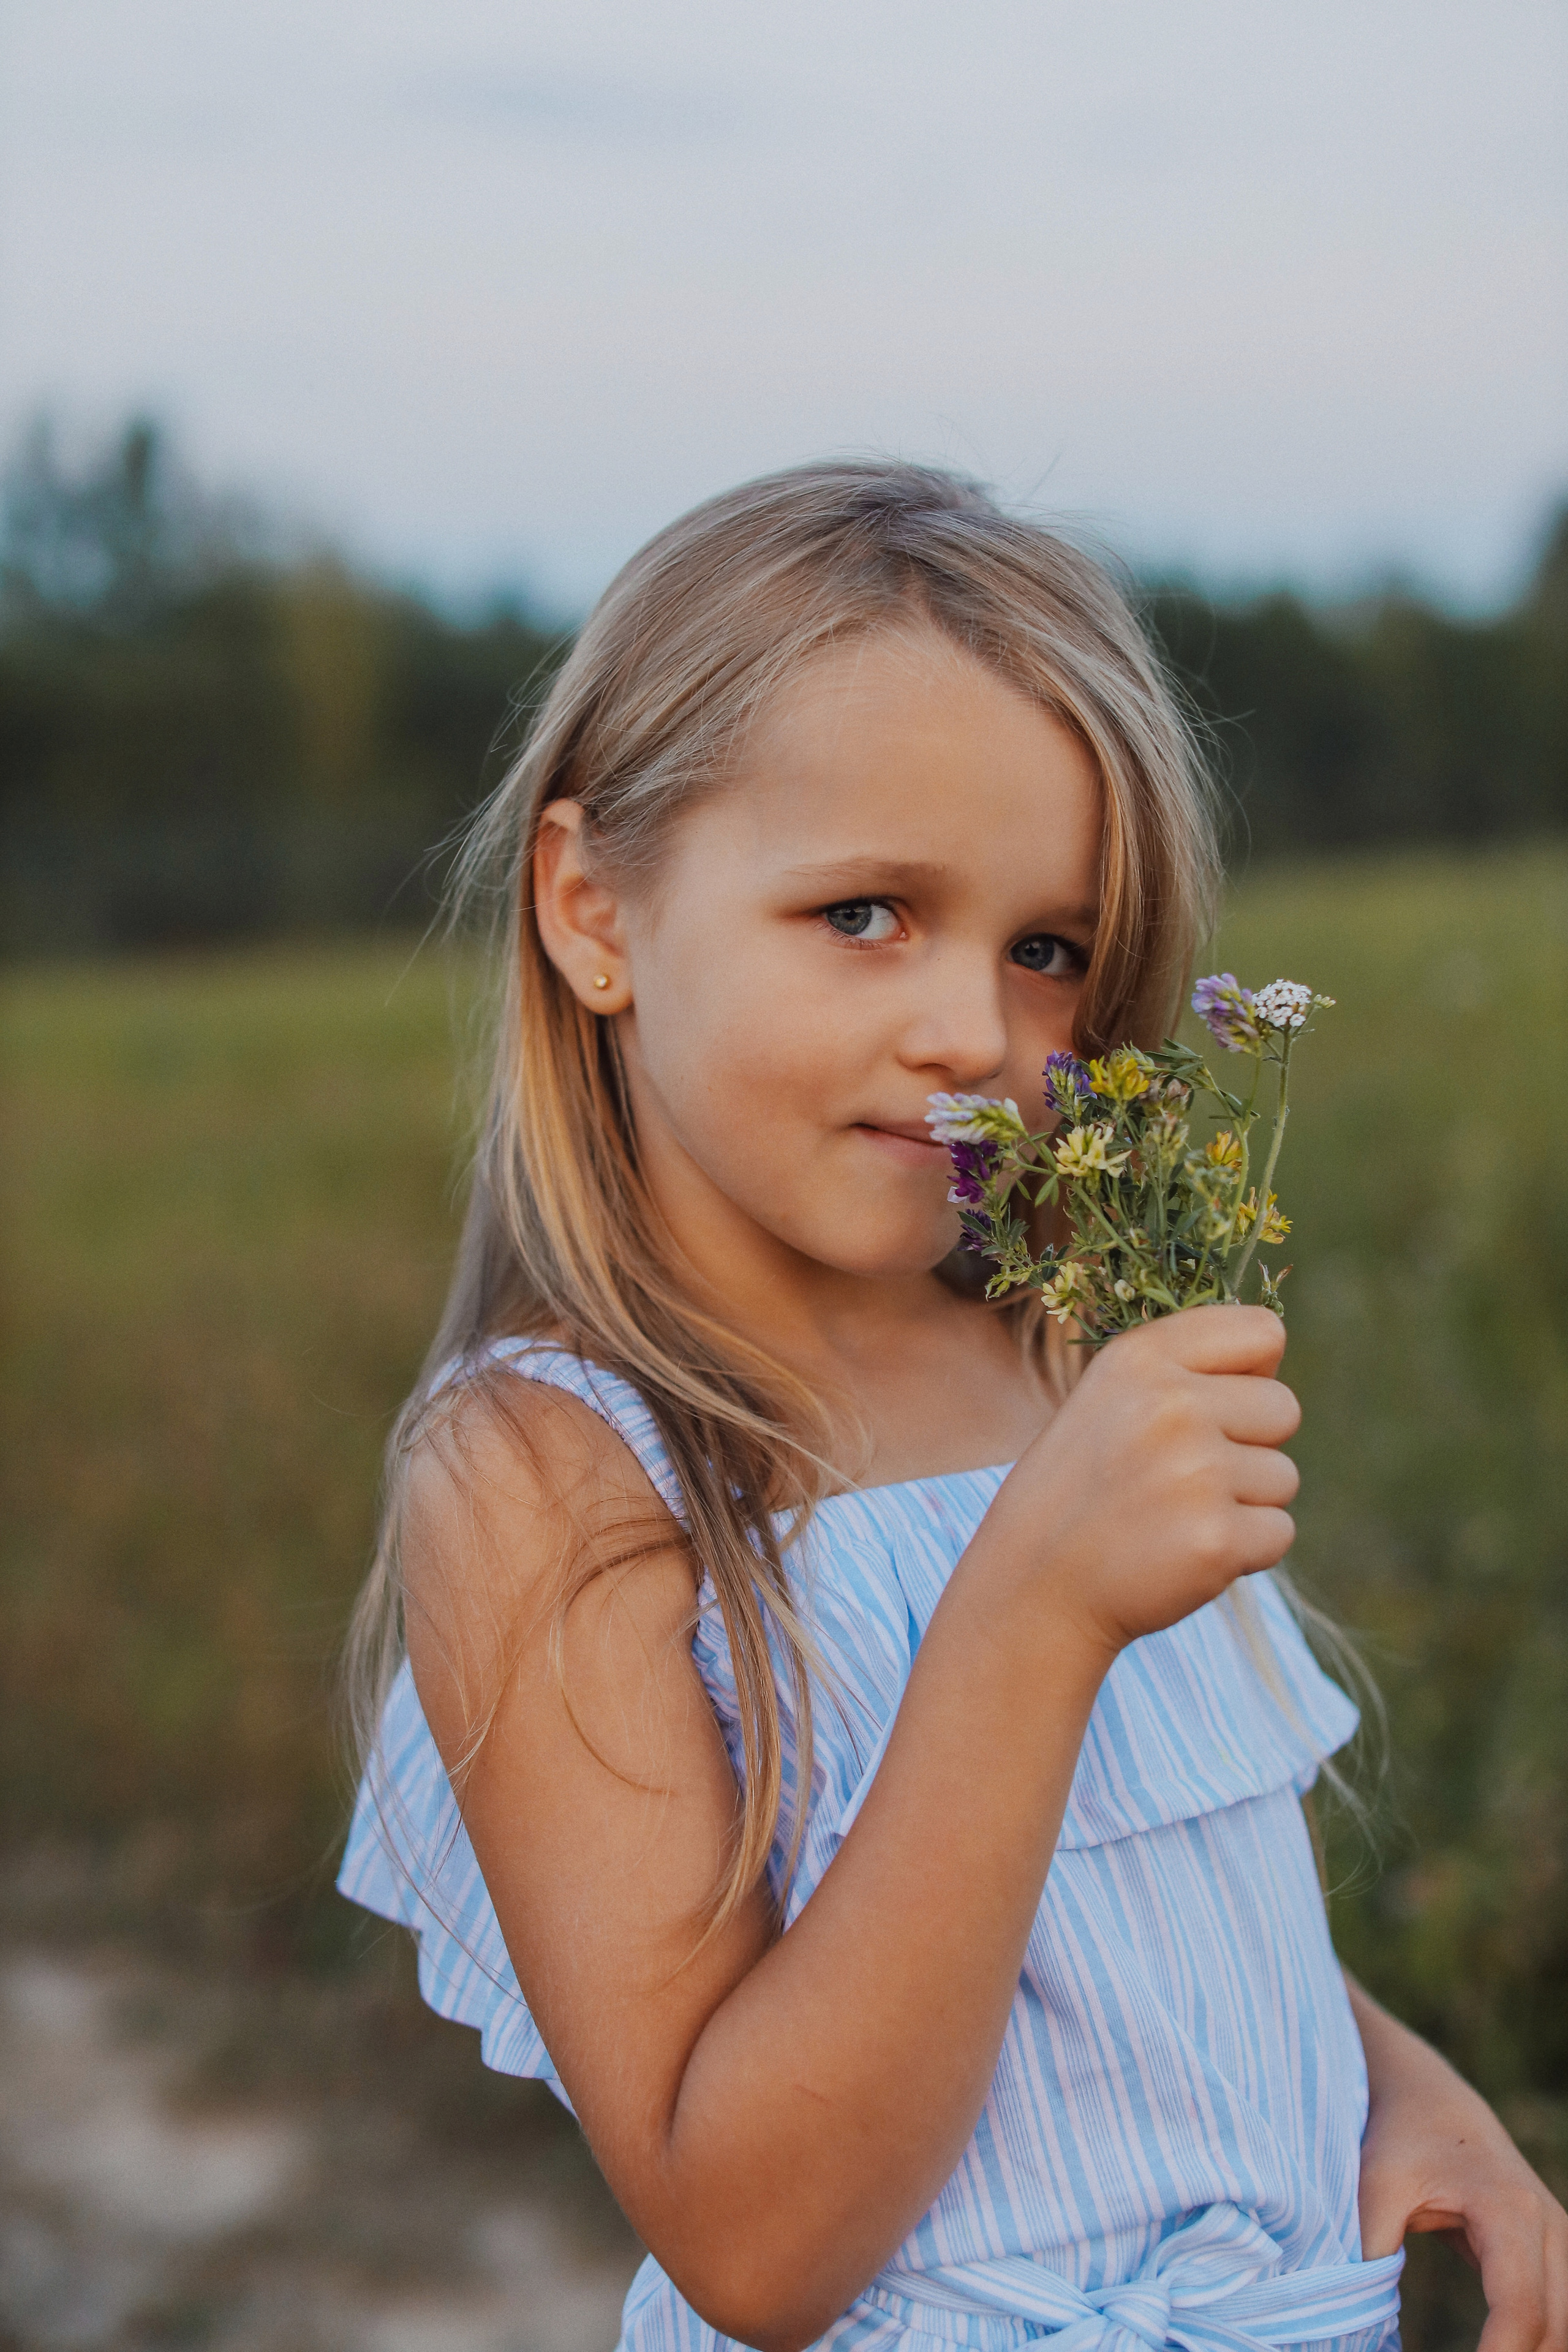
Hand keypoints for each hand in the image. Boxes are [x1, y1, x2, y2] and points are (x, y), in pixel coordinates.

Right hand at [990, 1302, 1300, 1662]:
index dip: (1252, 1376)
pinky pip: (1278, 1533)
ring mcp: (1197, 1472)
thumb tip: (1271, 1378)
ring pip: (1283, 1477)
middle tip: (1186, 1479)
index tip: (1215, 1408)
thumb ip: (1186, 1372)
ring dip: (1244, 1504)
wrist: (1035, 1586)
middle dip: (1251, 1447)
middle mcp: (1171, 1404)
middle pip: (1284, 1409)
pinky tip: (1185, 1553)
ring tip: (1175, 1518)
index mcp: (1141, 1358)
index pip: (1264, 1332)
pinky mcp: (1216, 1539)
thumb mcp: (1111, 1398)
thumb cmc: (1083, 1489)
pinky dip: (1245, 1552)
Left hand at [1351, 1978, 1567, 2351]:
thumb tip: (1360, 2319)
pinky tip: (1494, 2351)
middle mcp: (1548, 2227)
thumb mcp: (1375, 2186)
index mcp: (1508, 2210)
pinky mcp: (1550, 2254)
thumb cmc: (1400, 2138)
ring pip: (1563, 2327)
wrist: (1430, 2098)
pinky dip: (1532, 2343)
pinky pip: (1556, 2315)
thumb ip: (1371, 2253)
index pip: (1520, 2308)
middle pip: (1553, 2329)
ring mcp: (1558, 2241)